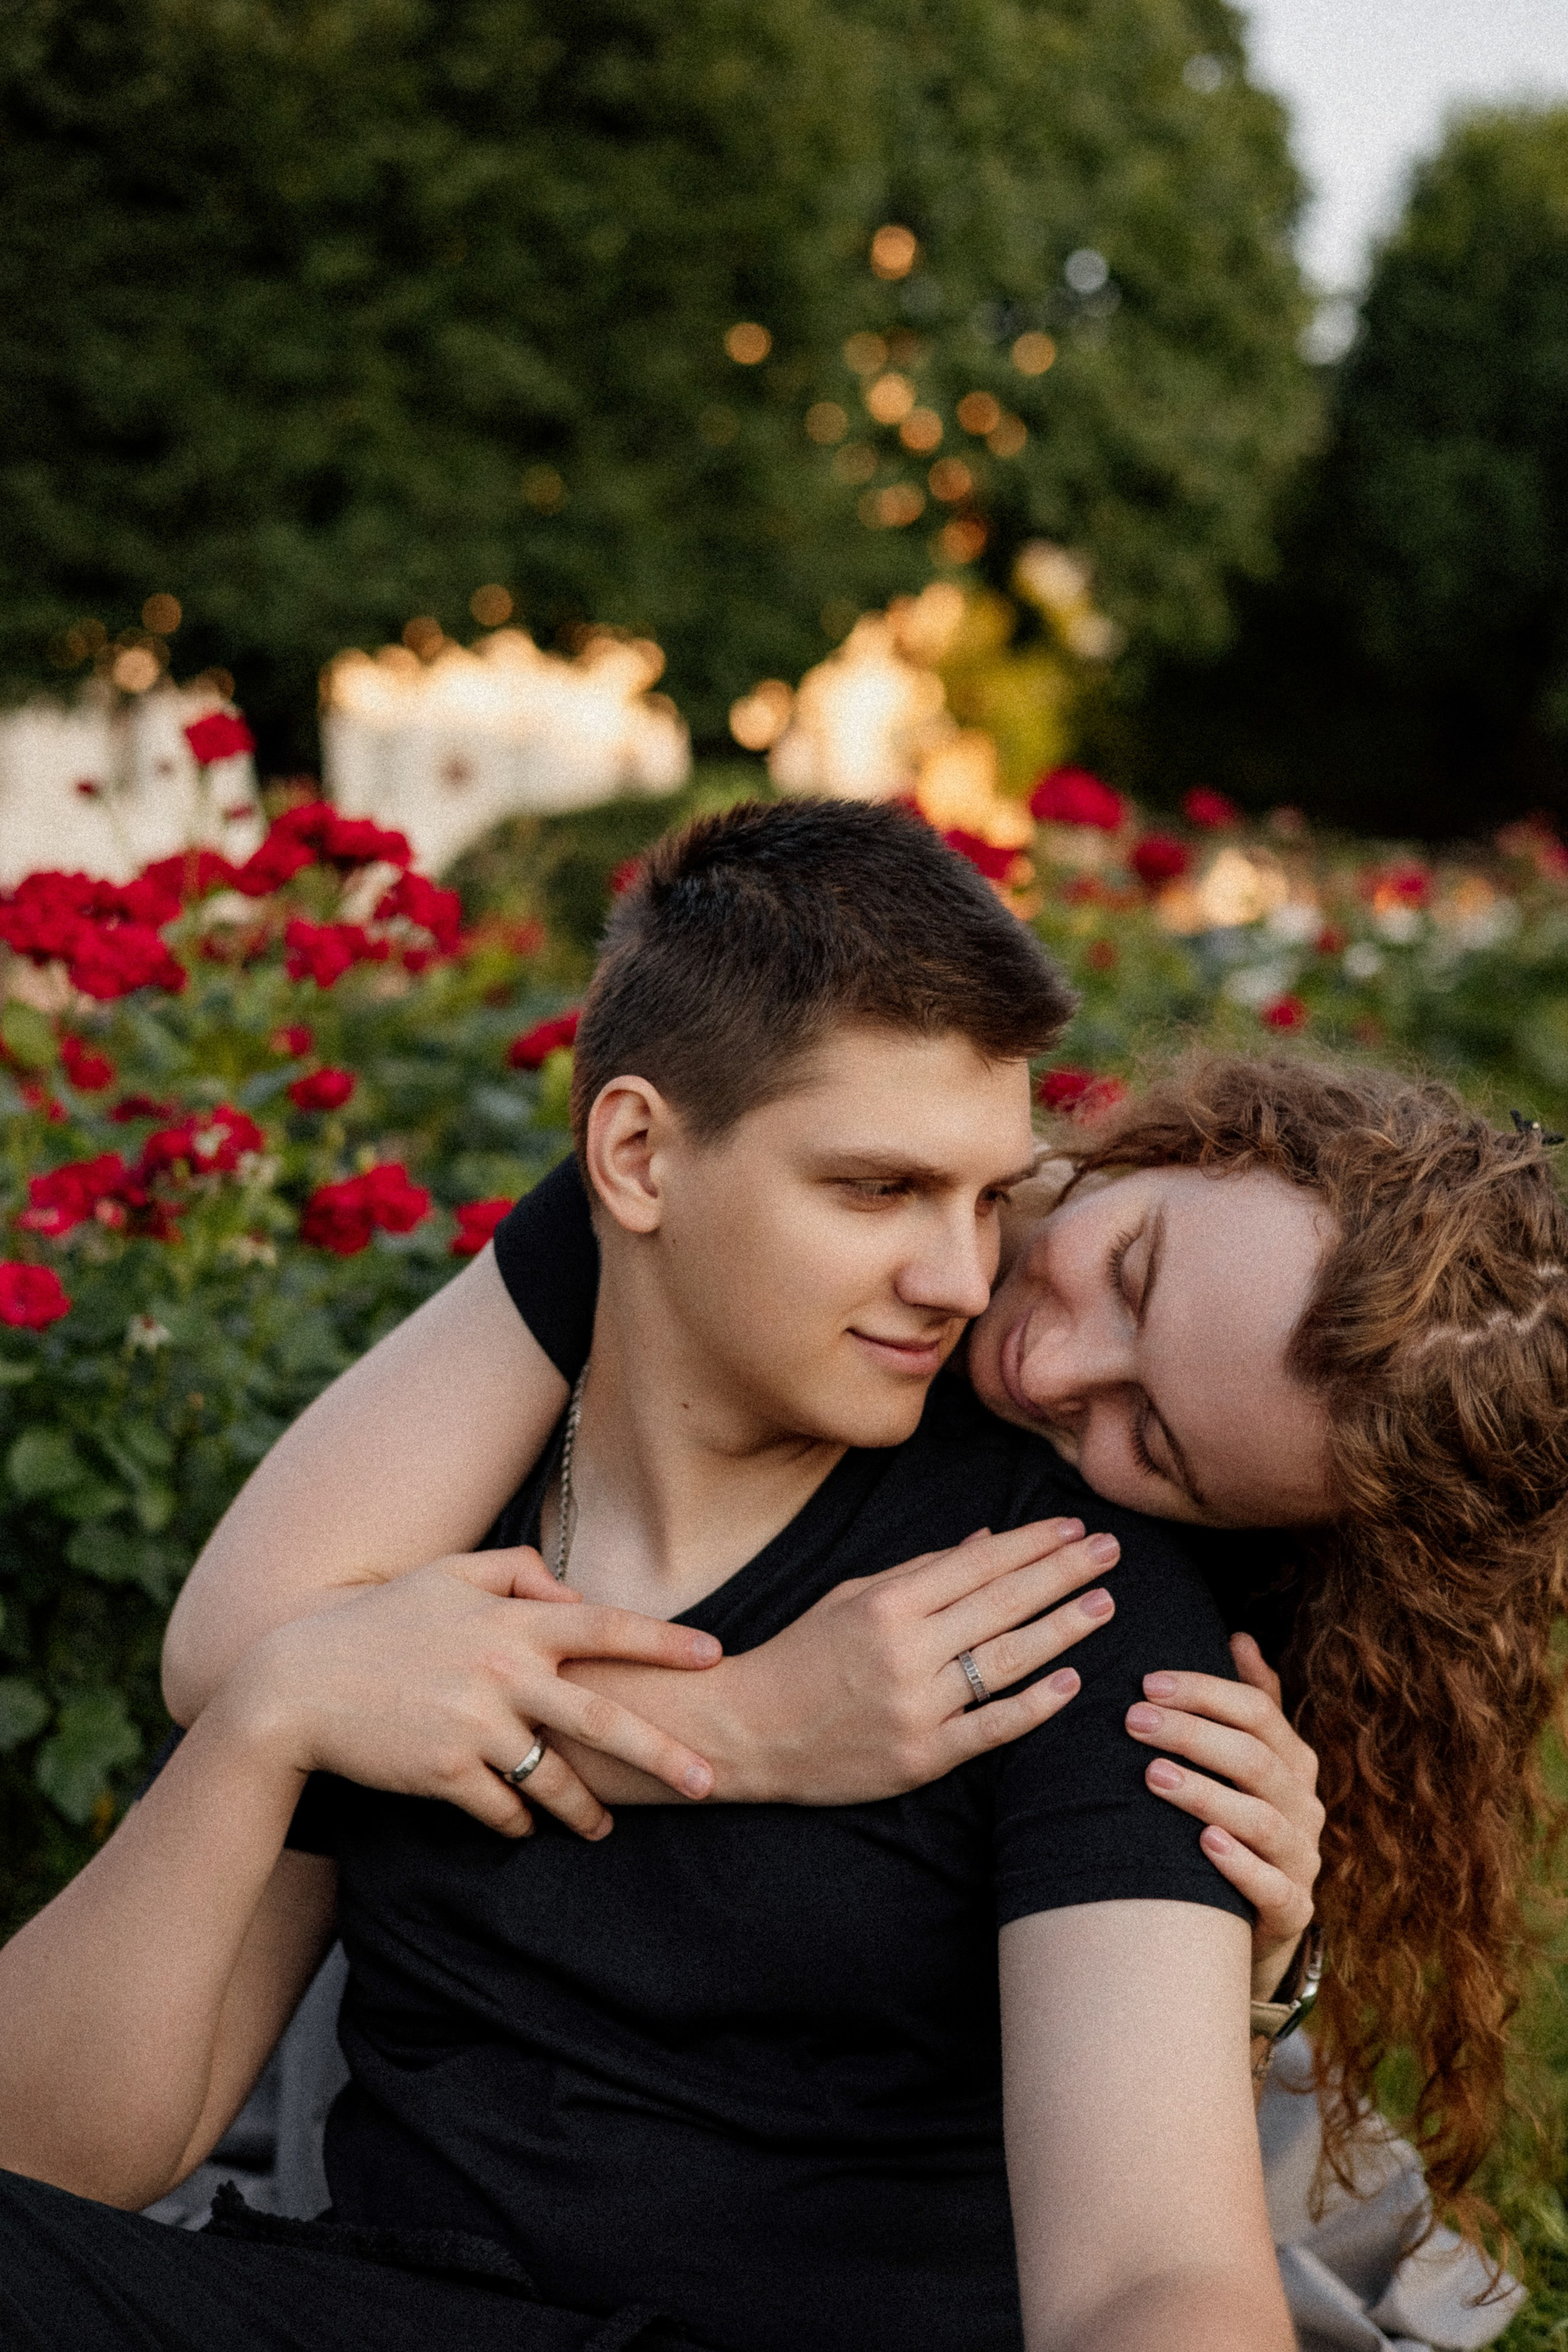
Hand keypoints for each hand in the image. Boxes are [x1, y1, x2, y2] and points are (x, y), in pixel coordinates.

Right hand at [231, 1546, 722, 1841]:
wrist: (297, 1686)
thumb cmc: (378, 1624)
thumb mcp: (445, 1574)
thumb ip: (518, 1572)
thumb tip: (576, 1594)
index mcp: (509, 1622)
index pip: (606, 1626)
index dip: (664, 1642)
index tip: (716, 1654)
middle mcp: (502, 1672)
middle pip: (603, 1719)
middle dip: (663, 1753)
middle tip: (710, 1781)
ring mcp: (475, 1726)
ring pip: (555, 1779)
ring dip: (585, 1810)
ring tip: (602, 1827)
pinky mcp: (445, 1773)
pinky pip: (502, 1810)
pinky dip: (517, 1821)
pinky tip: (522, 1826)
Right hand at [724, 1517, 1119, 1804]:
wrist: (748, 1731)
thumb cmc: (802, 1653)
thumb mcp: (852, 1596)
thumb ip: (922, 1570)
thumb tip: (987, 1540)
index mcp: (888, 1603)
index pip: (979, 1563)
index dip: (1033, 1542)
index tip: (1075, 1525)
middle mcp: (906, 1650)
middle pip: (1003, 1604)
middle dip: (1063, 1572)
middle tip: (1111, 1551)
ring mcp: (917, 1706)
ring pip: (1007, 1661)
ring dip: (1063, 1629)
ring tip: (1105, 1604)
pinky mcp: (922, 1757)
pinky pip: (991, 1729)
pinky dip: (1033, 1706)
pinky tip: (1070, 1682)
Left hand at [1124, 1632, 1321, 2001]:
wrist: (1252, 1922)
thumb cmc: (1238, 1824)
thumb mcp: (1247, 1764)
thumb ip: (1251, 1703)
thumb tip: (1241, 1636)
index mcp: (1293, 1762)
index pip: (1258, 1712)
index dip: (1204, 1693)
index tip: (1147, 1682)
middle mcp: (1304, 1805)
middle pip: (1254, 1759)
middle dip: (1192, 1735)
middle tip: (1132, 1720)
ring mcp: (1302, 1859)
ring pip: (1261, 1820)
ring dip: (1205, 1794)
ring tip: (1153, 1776)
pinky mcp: (1294, 1910)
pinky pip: (1274, 1887)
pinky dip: (1240, 1864)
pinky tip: (1204, 1843)